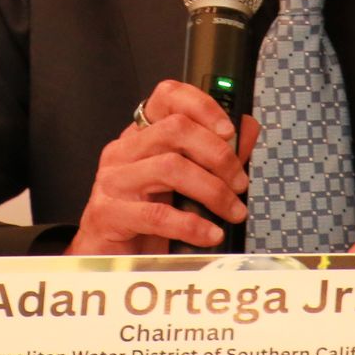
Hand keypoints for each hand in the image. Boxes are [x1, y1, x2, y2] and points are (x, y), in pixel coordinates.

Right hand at [66, 79, 259, 254]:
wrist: (109, 257)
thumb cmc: (146, 218)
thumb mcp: (185, 183)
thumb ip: (215, 155)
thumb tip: (246, 129)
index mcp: (142, 136)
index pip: (167, 97)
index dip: (202, 105)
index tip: (229, 130)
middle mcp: (124, 151)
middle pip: (175, 130)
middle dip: (218, 155)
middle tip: (239, 182)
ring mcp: (113, 180)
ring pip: (170, 167)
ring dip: (212, 190)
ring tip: (232, 211)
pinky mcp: (108, 213)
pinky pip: (157, 214)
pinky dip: (192, 225)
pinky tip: (209, 234)